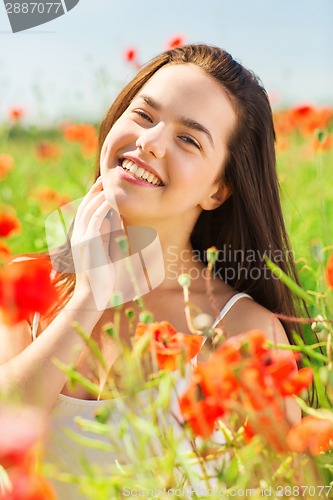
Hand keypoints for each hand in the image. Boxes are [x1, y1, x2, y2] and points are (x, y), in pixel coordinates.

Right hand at [70, 178, 114, 310]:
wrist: (97, 296)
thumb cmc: (107, 278)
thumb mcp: (113, 251)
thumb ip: (114, 235)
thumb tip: (119, 219)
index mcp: (83, 237)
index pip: (87, 211)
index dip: (94, 197)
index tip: (105, 187)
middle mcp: (79, 235)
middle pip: (85, 206)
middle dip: (95, 191)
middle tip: (106, 179)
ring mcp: (81, 238)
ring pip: (89, 209)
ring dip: (100, 195)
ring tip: (110, 184)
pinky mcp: (88, 242)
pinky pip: (95, 218)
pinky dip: (103, 207)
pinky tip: (111, 199)